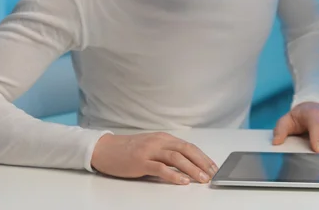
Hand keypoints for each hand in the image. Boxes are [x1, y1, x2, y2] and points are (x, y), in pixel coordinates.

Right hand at [91, 132, 217, 184]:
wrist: (105, 149)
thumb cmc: (129, 150)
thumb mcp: (151, 147)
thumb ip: (167, 152)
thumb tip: (187, 163)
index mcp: (164, 138)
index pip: (189, 146)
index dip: (202, 156)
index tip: (213, 166)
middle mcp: (159, 141)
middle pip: (186, 150)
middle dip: (202, 162)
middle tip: (213, 174)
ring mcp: (150, 151)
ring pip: (176, 157)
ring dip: (192, 169)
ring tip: (202, 179)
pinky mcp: (140, 162)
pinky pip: (160, 168)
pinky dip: (173, 174)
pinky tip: (182, 181)